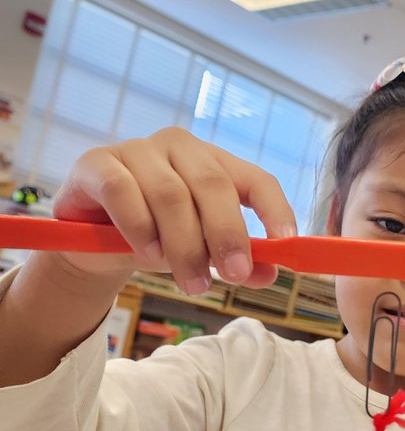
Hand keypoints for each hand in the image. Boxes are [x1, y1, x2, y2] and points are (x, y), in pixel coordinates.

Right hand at [51, 126, 296, 292]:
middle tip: (234, 275)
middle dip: (227, 234)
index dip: (275, 208)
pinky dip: (140, 227)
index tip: (285, 242)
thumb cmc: (157, 237)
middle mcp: (179, 147)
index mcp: (214, 163)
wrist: (92, 239)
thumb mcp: (201, 252)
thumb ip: (236, 261)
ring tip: (191, 282)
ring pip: (170, 194)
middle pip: (212, 185)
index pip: (255, 178)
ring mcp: (137, 150)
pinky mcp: (98, 163)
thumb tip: (269, 274)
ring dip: (183, 244)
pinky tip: (149, 256)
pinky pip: (122, 191)